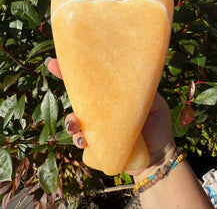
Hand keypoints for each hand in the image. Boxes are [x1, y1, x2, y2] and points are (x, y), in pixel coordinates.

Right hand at [45, 57, 175, 174]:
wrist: (159, 158)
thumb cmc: (158, 127)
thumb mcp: (155, 104)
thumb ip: (143, 90)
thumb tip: (128, 73)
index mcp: (115, 96)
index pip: (94, 80)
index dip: (74, 72)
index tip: (53, 64)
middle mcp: (104, 110)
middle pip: (79, 99)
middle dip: (67, 96)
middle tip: (67, 99)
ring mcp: (98, 127)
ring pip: (76, 121)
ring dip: (71, 122)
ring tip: (76, 126)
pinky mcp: (97, 145)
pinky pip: (82, 140)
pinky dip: (80, 140)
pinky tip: (84, 141)